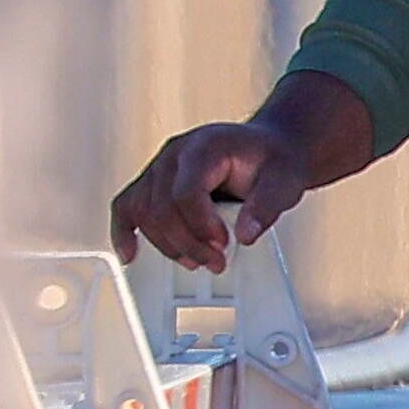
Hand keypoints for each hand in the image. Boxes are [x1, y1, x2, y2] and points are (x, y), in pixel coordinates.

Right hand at [109, 72, 382, 267]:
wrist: (269, 149)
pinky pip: (126, 206)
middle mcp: (175, 154)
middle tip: (215, 262)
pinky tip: (130, 254)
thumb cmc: (274, 160)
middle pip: (161, 206)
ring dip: (167, 244)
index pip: (186, 191)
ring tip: (196, 261)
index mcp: (205, 146)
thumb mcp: (285, 180)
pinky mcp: (154, 183)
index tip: (224, 244)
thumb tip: (245, 235)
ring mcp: (160, 167)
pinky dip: (124, 231)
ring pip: (143, 211)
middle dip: (187, 242)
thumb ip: (266, 206)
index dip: (201, 224)